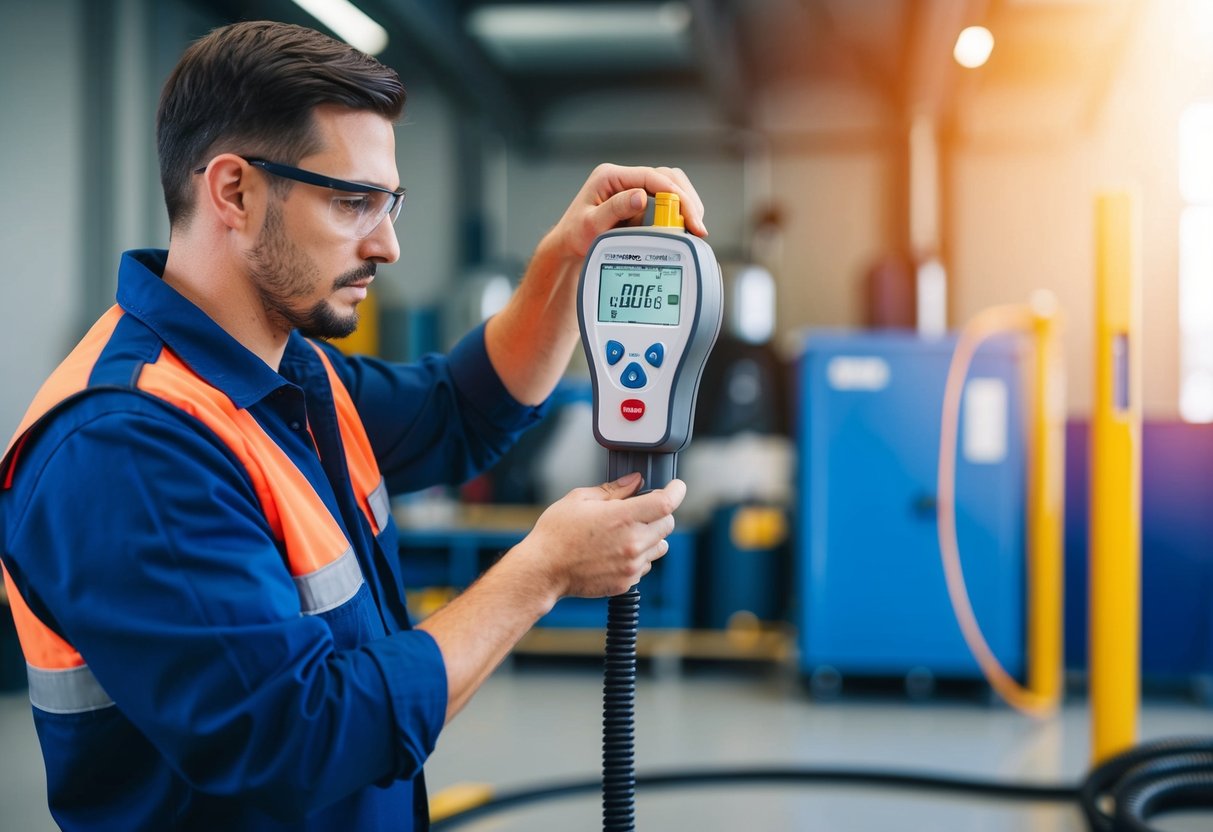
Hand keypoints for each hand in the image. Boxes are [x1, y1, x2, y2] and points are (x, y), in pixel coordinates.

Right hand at [512, 472, 687, 600]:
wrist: (543, 570)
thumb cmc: (556, 533)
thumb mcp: (580, 499)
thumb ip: (613, 490)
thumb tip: (635, 482)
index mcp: (623, 518)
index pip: (666, 503)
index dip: (676, 491)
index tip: (676, 486)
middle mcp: (632, 543)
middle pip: (668, 524)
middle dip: (659, 513)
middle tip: (640, 509)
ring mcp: (631, 565)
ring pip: (661, 546)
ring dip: (651, 536)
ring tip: (626, 533)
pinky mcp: (627, 582)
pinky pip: (646, 565)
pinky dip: (639, 556)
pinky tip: (617, 551)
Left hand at [544, 163, 708, 262]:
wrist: (569, 244)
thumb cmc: (575, 235)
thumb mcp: (592, 225)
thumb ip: (615, 209)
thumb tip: (641, 197)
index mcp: (611, 176)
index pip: (653, 178)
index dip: (676, 196)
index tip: (690, 218)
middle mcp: (623, 178)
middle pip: (667, 177)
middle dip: (686, 200)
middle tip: (697, 226)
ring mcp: (632, 187)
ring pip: (670, 186)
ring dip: (685, 204)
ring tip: (693, 227)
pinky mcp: (638, 199)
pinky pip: (665, 199)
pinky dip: (677, 211)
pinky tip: (682, 227)